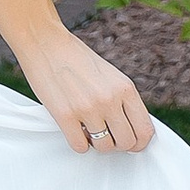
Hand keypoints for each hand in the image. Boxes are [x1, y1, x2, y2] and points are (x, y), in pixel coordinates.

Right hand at [16, 29, 155, 155]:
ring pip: (104, 147)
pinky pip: (80, 147)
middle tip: (108, 137)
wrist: (45, 42)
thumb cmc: (74, 57)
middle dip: (118, 145)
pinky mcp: (64, 115)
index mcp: (124, 88)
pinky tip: (75, 131)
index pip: (145, 130)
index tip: (131, 143)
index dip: (139, 143)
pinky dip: (79, 143)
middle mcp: (109, 99)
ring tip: (89, 131)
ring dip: (97, 144)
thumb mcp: (109, 75)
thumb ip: (121, 99)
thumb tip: (130, 126)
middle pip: (126, 142)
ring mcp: (87, 108)